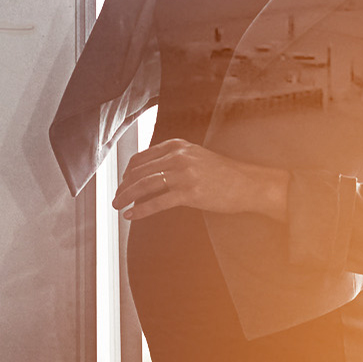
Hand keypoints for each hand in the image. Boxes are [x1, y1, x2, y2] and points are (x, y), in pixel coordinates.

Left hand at [112, 139, 288, 222]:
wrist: (248, 184)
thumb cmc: (224, 174)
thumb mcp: (196, 157)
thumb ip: (173, 160)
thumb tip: (149, 177)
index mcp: (177, 146)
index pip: (142, 157)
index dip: (127, 172)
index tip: (122, 183)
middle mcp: (178, 156)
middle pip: (139, 171)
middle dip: (123, 186)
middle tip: (114, 198)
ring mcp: (183, 174)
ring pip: (144, 185)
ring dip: (126, 196)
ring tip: (117, 206)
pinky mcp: (189, 192)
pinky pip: (157, 202)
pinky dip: (141, 210)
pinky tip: (131, 216)